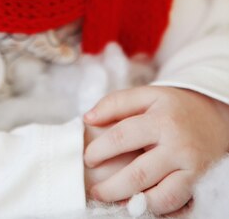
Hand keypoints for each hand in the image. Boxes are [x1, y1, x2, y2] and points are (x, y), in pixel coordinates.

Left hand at [83, 86, 228, 215]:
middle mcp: (177, 144)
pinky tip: (137, 204)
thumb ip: (116, 103)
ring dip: (131, 203)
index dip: (100, 150)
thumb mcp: (148, 95)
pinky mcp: (198, 183)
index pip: (122, 136)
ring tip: (113, 201)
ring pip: (158, 196)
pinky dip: (154, 209)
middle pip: (138, 173)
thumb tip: (88, 118)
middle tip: (95, 190)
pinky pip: (174, 204)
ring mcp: (190, 167)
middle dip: (111, 187)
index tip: (88, 158)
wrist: (214, 116)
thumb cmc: (173, 107)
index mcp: (161, 118)